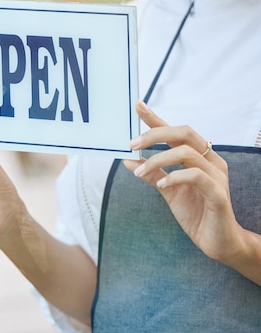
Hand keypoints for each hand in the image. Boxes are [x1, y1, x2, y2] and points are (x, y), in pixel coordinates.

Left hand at [123, 101, 241, 262]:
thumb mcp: (167, 189)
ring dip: (157, 159)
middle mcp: (210, 161)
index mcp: (199, 157)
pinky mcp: (218, 194)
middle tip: (131, 144)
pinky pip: (195, 176)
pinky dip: (174, 177)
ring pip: (186, 153)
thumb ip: (151, 172)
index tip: (137, 105)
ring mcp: (216, 176)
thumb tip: (128, 159)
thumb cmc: (196, 213)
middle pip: (184, 133)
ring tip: (139, 172)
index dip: (156, 118)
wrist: (219, 242)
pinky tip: (160, 184)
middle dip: (155, 134)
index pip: (175, 131)